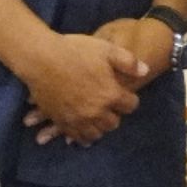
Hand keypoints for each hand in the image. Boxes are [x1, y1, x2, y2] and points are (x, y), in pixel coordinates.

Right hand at [11, 33, 141, 145]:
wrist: (40, 58)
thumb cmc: (75, 51)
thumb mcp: (107, 49)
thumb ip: (128, 62)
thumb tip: (145, 71)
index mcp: (111, 95)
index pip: (131, 106)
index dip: (129, 99)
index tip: (123, 93)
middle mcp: (96, 112)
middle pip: (114, 123)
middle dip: (114, 114)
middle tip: (108, 105)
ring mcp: (77, 119)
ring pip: (96, 134)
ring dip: (98, 126)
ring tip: (96, 117)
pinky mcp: (61, 121)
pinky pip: (76, 136)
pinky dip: (81, 135)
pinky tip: (82, 129)